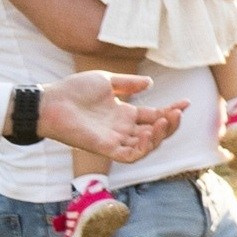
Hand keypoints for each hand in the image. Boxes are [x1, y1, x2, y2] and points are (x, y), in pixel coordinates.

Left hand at [37, 73, 185, 161]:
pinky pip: (131, 155)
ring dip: (161, 135)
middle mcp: (123, 129)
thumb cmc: (73, 90)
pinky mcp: (105, 149)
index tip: (186, 102)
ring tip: (166, 120)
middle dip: (171, 123)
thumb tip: (150, 83)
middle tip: (177, 112)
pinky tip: (148, 132)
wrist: (50, 102)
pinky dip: (144, 148)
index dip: (171, 110)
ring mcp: (115, 140)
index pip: (154, 116)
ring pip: (148, 145)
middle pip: (156, 132)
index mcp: (124, 113)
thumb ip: (128, 83)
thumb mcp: (106, 80)